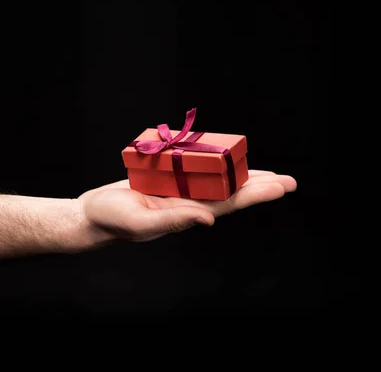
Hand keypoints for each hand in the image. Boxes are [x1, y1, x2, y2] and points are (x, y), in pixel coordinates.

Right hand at [78, 170, 296, 242]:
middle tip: (289, 180)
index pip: (230, 203)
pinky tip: (223, 157)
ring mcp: (177, 190)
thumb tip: (209, 219)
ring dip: (240, 173)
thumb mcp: (143, 222)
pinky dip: (211, 161)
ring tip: (266, 171)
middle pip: (230, 191)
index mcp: (187, 213)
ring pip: (216, 179)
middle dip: (259, 184)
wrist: (92, 214)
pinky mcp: (164, 178)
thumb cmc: (113, 222)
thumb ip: (175, 220)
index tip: (282, 186)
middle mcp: (187, 202)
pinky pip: (193, 168)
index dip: (256, 194)